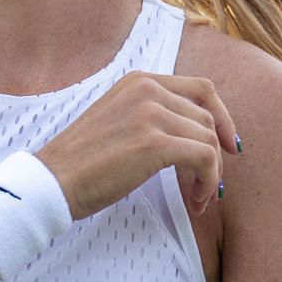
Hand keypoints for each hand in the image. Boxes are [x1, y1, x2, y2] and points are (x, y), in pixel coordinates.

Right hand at [36, 71, 239, 218]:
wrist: (52, 181)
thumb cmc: (82, 162)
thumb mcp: (119, 120)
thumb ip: (152, 116)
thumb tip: (196, 136)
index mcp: (139, 81)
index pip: (202, 89)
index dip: (223, 117)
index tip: (229, 144)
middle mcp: (147, 89)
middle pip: (207, 118)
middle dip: (216, 153)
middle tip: (209, 184)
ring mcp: (151, 113)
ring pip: (209, 140)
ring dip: (211, 173)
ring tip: (198, 198)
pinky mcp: (154, 143)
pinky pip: (204, 158)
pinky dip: (208, 181)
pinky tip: (196, 200)